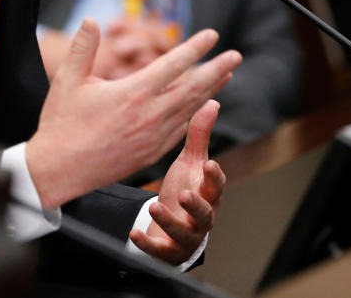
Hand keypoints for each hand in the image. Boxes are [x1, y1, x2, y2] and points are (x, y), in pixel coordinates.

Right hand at [25, 19, 239, 208]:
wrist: (60, 169)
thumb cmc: (62, 122)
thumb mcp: (67, 80)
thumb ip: (82, 48)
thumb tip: (91, 20)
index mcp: (132, 93)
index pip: (173, 65)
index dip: (195, 48)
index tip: (212, 35)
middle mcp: (149, 115)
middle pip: (193, 87)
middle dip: (217, 69)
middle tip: (235, 55)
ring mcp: (153, 136)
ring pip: (191, 109)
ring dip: (211, 90)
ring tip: (226, 75)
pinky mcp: (151, 152)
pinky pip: (181, 128)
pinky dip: (196, 113)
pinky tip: (202, 105)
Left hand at [130, 100, 225, 265]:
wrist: (172, 227)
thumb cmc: (185, 189)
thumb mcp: (191, 163)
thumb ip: (200, 135)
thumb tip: (212, 101)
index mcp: (207, 193)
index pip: (216, 186)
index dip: (214, 177)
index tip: (209, 164)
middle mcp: (201, 216)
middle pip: (206, 213)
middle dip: (196, 204)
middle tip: (185, 194)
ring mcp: (185, 235)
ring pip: (184, 233)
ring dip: (170, 221)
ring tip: (154, 206)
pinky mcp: (167, 249)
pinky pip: (158, 250)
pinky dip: (146, 242)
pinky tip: (133, 233)